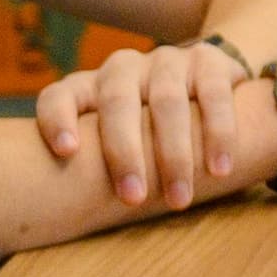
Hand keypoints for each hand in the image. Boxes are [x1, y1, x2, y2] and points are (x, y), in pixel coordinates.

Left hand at [36, 39, 254, 209]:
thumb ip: (93, 162)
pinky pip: (214, 94)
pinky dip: (218, 133)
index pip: (59, 96)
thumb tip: (69, 216)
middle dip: (125, 152)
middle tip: (133, 199)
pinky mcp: (207, 59)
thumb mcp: (111, 137)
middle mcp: (123, 68)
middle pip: (118, 102)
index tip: (67, 152)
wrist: (204, 84)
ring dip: (174, 153)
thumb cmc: (143, 130)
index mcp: (88, 87)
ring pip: (167, 102)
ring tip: (179, 198)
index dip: (57, 120)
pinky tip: (219, 168)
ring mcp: (166, 61)